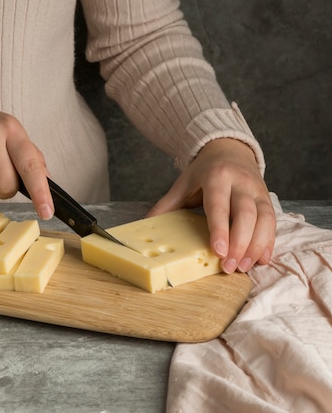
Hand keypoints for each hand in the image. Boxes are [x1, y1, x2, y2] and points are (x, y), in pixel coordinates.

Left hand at [146, 138, 275, 272]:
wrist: (229, 150)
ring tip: (244, 267)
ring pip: (264, 220)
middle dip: (239, 243)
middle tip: (229, 267)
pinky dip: (269, 242)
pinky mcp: (268, 199)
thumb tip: (145, 226)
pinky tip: (261, 260)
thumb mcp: (182, 184)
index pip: (219, 205)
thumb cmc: (203, 172)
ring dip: (256, 246)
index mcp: (217, 177)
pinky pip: (273, 222)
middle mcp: (240, 183)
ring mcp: (257, 191)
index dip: (220, 229)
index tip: (218, 251)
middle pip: (246, 214)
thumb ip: (166, 205)